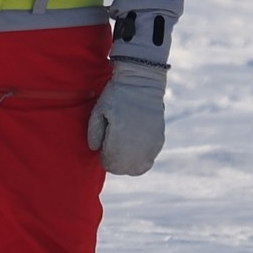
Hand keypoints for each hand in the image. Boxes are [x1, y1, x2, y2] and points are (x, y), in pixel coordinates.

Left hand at [86, 59, 166, 175]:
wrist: (142, 83)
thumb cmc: (117, 96)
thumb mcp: (99, 110)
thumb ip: (94, 132)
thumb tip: (95, 149)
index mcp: (120, 139)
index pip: (110, 165)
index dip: (104, 159)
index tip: (103, 147)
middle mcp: (137, 145)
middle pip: (124, 169)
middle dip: (115, 163)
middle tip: (112, 148)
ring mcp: (150, 144)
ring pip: (138, 168)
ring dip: (129, 162)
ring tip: (123, 147)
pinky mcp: (159, 140)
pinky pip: (149, 159)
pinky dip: (141, 156)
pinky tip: (135, 144)